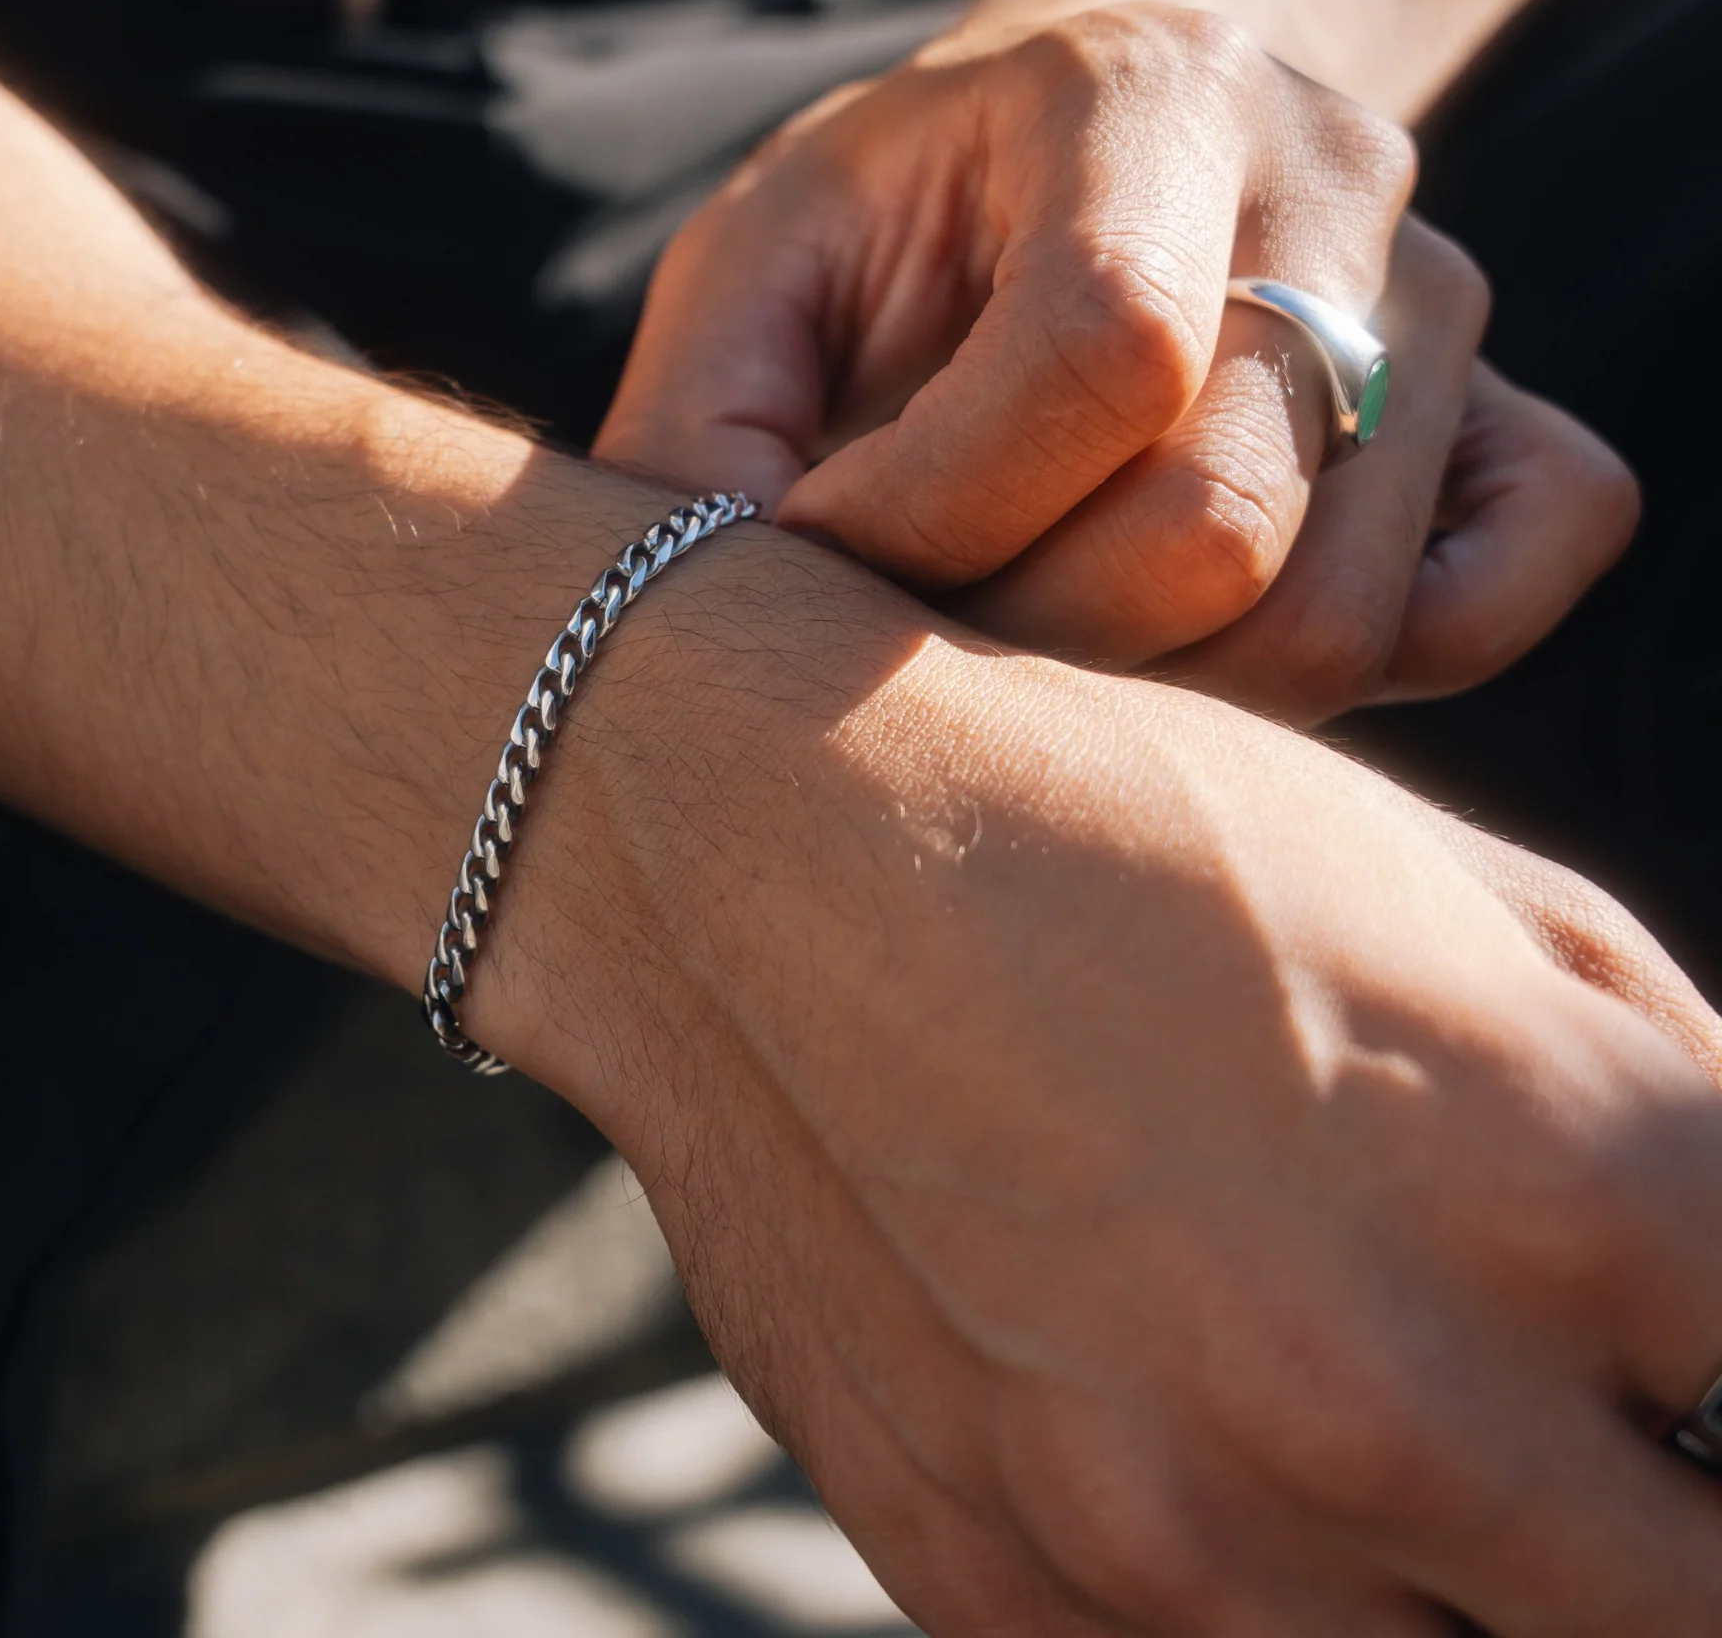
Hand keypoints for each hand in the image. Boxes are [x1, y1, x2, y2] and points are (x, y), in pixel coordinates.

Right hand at [482, 550, 1721, 1635]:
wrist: (748, 849)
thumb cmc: (1099, 816)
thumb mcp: (1436, 879)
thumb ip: (1652, 1080)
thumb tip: (1721, 1267)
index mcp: (1557, 1185)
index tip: (1681, 1359)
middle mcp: (1389, 1405)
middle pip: (1684, 1614)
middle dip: (1660, 1529)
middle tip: (1585, 1433)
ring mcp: (1177, 1536)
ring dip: (1460, 1578)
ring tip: (1358, 1410)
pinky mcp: (999, 1588)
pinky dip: (1254, 1592)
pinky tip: (1194, 1434)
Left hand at [595, 7, 1637, 722]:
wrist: (1092, 145)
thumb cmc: (908, 222)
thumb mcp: (761, 265)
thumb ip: (698, 423)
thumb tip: (713, 621)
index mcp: (1140, 92)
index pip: (1103, 350)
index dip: (938, 510)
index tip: (823, 548)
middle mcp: (1336, 180)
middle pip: (1221, 525)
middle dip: (1026, 634)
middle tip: (925, 617)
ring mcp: (1448, 311)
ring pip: (1330, 615)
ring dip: (1148, 690)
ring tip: (1033, 624)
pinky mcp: (1511, 423)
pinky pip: (1495, 600)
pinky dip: (1360, 674)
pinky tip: (1204, 633)